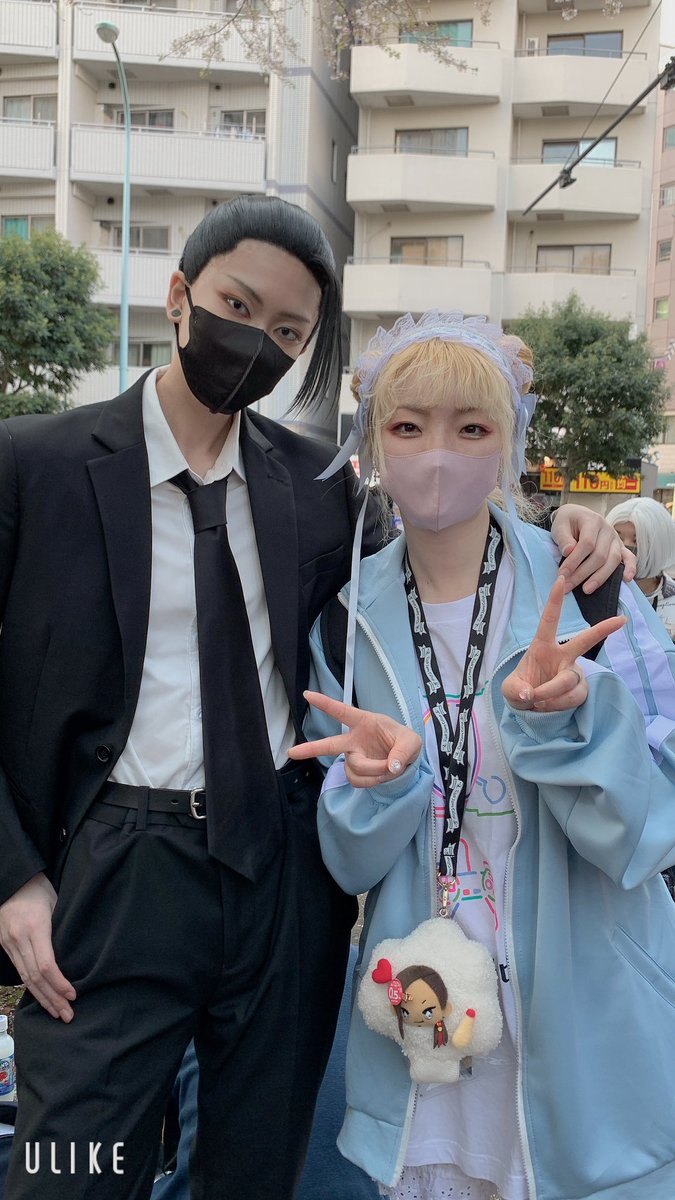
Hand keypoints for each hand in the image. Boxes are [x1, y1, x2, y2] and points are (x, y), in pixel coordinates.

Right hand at [0, 873, 75, 1020]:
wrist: (11, 881)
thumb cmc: (38, 888)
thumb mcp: (56, 902)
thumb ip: (62, 927)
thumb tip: (77, 953)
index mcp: (34, 927)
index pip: (45, 965)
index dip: (59, 984)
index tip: (73, 995)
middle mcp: (18, 939)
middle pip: (35, 977)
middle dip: (52, 999)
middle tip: (67, 1015)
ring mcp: (9, 944)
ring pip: (25, 978)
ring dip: (42, 998)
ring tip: (56, 1013)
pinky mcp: (5, 946)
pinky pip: (19, 971)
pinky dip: (32, 987)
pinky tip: (43, 997)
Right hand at [288, 690, 421, 787]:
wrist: (407, 761)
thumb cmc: (405, 743)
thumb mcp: (412, 741)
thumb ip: (404, 750)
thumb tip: (392, 766)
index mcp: (365, 722)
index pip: (342, 711)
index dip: (325, 703)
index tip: (307, 695)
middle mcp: (354, 740)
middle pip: (329, 744)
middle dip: (310, 749)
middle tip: (292, 752)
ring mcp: (353, 757)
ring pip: (354, 768)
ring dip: (374, 772)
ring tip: (390, 769)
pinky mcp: (356, 773)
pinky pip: (358, 781)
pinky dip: (373, 781)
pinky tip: (382, 776)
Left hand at [502, 575, 625, 712]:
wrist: (529, 709)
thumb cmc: (521, 689)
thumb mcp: (510, 690)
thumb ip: (517, 690)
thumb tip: (532, 694)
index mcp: (542, 646)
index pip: (550, 620)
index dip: (555, 600)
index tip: (561, 579)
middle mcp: (563, 656)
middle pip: (585, 641)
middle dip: (603, 629)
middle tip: (622, 620)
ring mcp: (574, 672)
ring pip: (569, 681)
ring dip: (551, 694)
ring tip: (537, 700)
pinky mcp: (580, 689)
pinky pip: (574, 696)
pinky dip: (557, 705)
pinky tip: (547, 706)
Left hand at [552, 503, 635, 592]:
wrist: (577, 516)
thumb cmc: (567, 523)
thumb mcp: (559, 525)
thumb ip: (563, 538)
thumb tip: (569, 551)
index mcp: (592, 521)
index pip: (587, 544)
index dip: (574, 561)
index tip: (562, 575)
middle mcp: (607, 530)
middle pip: (599, 555)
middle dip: (582, 574)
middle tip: (568, 586)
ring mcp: (616, 539)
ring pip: (613, 560)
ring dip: (600, 577)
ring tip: (586, 590)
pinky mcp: (620, 548)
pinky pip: (629, 558)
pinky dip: (631, 568)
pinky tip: (627, 579)